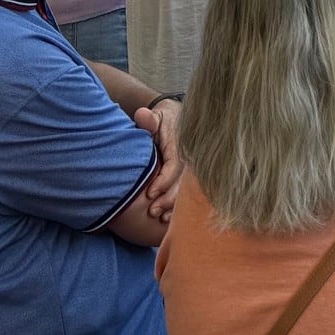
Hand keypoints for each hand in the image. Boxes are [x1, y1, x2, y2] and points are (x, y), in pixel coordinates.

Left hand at [136, 99, 183, 220]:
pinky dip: (179, 205)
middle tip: (152, 211)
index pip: (175, 166)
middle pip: (183, 183)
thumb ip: (149, 120)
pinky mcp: (191, 176)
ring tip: (160, 217)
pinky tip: (169, 216)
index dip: (163, 182)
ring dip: (174, 206)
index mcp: (182, 145)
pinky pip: (189, 193)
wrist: (177, 118)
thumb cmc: (162, 120)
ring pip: (187, 191)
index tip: (149, 194)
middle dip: (169, 200)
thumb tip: (143, 116)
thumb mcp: (156, 116)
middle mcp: (190, 158)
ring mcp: (192, 168)